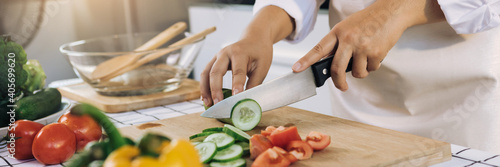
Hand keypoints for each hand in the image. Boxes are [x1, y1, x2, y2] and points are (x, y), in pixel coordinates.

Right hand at [200, 37, 272, 106]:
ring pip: (206, 73)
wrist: (255, 38)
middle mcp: (225, 53)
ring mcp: (217, 56)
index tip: (236, 98)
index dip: (237, 85)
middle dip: (215, 89)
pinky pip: (205, 74)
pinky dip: (204, 86)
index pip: (237, 71)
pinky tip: (206, 97)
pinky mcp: (214, 61)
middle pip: (216, 71)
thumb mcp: (262, 67)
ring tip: (208, 103)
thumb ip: (254, 83)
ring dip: (205, 89)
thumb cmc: (260, 52)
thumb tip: (247, 100)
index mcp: (240, 53)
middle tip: (218, 104)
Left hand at [292, 0, 444, 90]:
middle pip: (336, 69)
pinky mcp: (375, 53)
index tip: (296, 69)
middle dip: (338, 82)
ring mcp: (362, 47)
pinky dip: (373, 66)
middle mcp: (348, 39)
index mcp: (337, 32)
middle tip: (342, 87)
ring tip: (365, 59)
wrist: (390, 12)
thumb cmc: (367, 21)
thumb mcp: (347, 28)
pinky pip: (371, 69)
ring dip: (361, 72)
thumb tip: (329, 65)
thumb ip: (337, 44)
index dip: (306, 60)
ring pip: (357, 73)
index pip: (318, 49)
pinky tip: (375, 53)